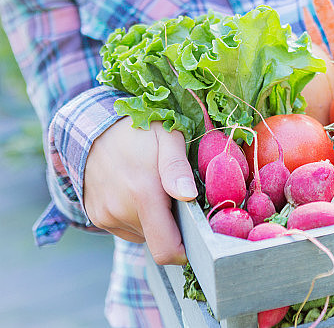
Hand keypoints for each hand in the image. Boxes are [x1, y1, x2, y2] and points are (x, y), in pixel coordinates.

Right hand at [84, 117, 196, 264]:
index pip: (167, 250)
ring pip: (144, 236)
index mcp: (143, 194)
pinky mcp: (96, 217)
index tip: (197, 235)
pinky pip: (127, 229)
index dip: (186, 251)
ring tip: (154, 190)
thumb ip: (177, 168)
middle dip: (173, 228)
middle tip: (177, 198)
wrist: (91, 127)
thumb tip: (188, 196)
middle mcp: (120, 211)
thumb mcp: (167, 136)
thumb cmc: (138, 131)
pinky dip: (138, 218)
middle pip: (158, 242)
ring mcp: (104, 216)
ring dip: (155, 221)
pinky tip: (137, 192)